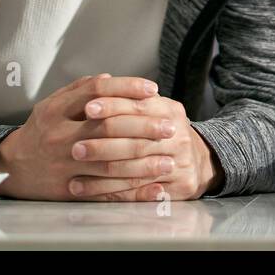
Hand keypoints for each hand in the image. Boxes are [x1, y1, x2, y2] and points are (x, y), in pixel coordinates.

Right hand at [0, 73, 187, 200]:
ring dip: (143, 164)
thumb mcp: (51, 105)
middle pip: (107, 128)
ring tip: (169, 161)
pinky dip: (132, 192)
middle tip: (170, 126)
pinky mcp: (67, 190)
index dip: (126, 87)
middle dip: (143, 127)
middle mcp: (58, 137)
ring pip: (109, 164)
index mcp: (55, 111)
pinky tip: (154, 189)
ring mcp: (62, 166)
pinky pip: (105, 193)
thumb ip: (79, 90)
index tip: (153, 89)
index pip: (96, 91)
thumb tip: (110, 77)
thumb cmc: (40, 132)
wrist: (11, 169)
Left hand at [69, 80, 223, 201]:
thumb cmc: (164, 131)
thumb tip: (98, 81)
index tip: (87, 109)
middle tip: (75, 146)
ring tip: (75, 170)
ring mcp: (180, 163)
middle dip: (103, 145)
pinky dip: (108, 192)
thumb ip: (129, 98)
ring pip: (136, 170)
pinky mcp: (179, 188)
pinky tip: (84, 189)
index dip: (113, 107)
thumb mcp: (154, 109)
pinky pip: (137, 194)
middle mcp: (179, 137)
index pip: (140, 107)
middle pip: (137, 142)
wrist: (200, 161)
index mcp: (171, 111)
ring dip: (101, 173)